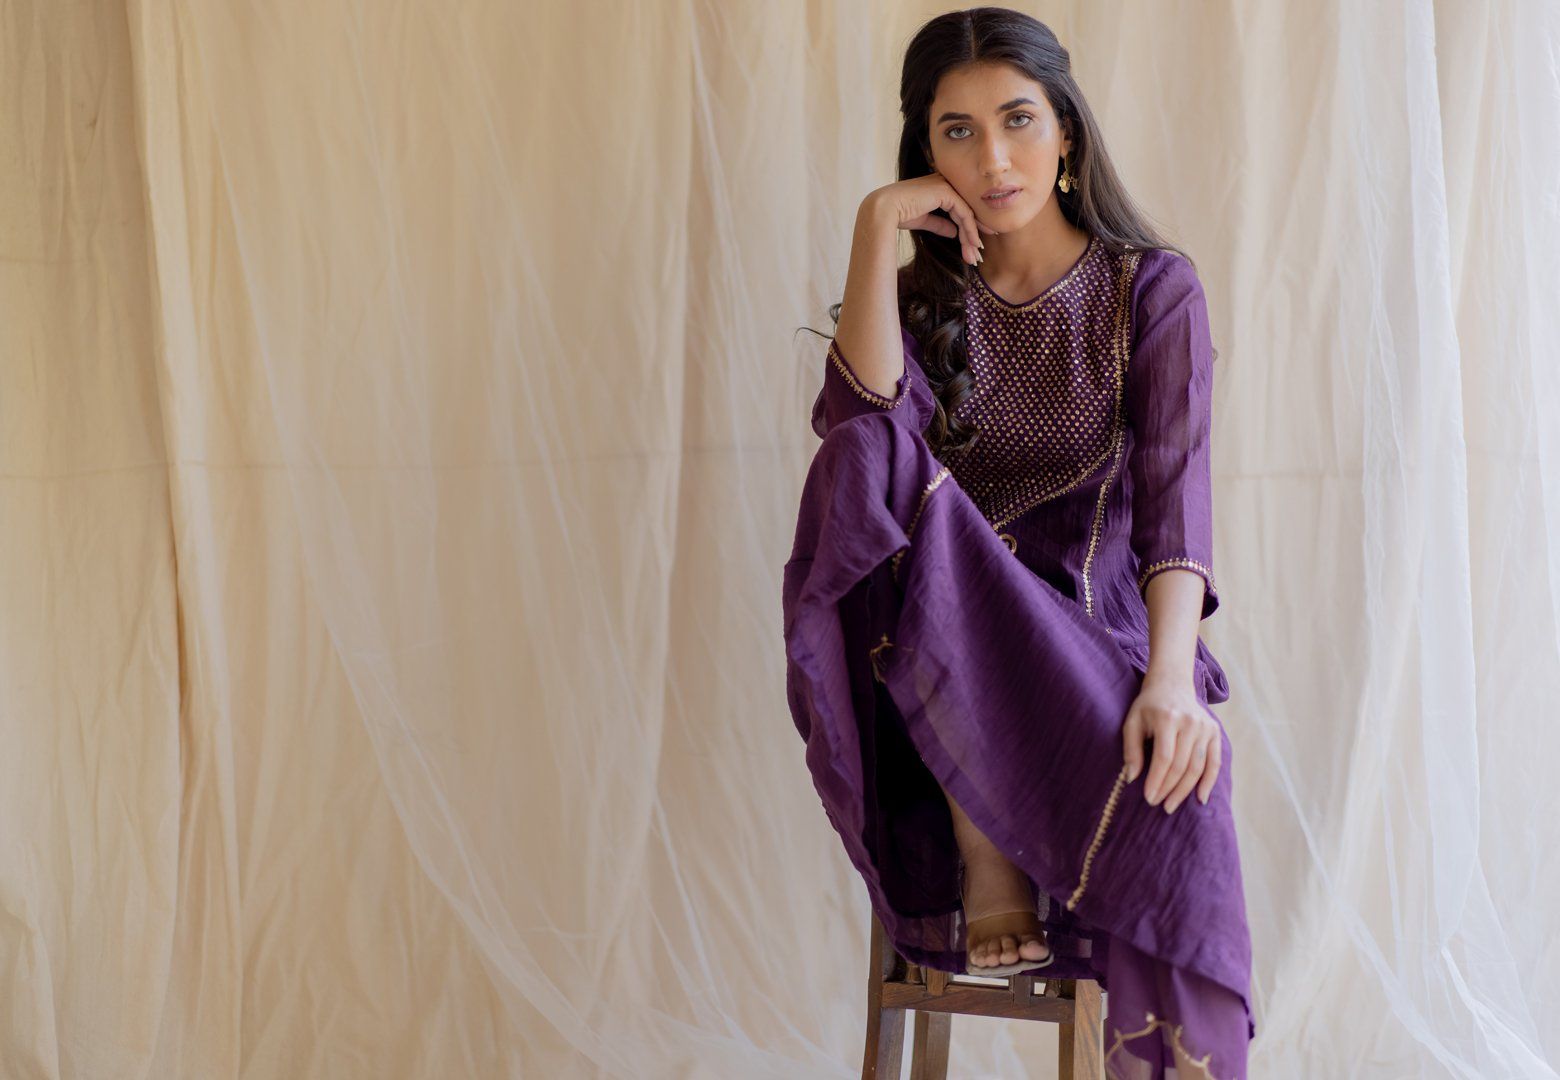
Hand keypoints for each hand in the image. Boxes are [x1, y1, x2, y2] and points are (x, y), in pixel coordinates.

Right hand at [863, 173, 998, 267]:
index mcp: (937, 186)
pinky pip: (964, 213)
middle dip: (974, 232)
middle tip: (978, 252)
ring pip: (967, 213)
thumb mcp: (924, 220)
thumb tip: (954, 231)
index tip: (974, 244)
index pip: (959, 206)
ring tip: (975, 255)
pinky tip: (972, 244)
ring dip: (972, 236)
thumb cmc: (898, 214)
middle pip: (966, 209)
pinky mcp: (946, 192)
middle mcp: (944, 182)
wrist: (884, 210)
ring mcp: (945, 185)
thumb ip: (940, 223)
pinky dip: (969, 230)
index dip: (968, 226)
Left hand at [1121, 675, 1221, 814]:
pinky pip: (1214, 762)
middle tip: (1159, 805)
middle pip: (1182, 765)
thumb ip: (1131, 749)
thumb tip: (1132, 778)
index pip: (1164, 758)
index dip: (1157, 780)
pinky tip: (1200, 798)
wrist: (1172, 685)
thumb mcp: (1132, 722)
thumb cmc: (1148, 707)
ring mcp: (1205, 727)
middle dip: (1169, 789)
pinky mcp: (1215, 732)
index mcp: (1168, 718)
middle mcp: (1190, 723)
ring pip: (1198, 767)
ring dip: (1185, 790)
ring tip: (1171, 805)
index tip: (1148, 798)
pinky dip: (1208, 782)